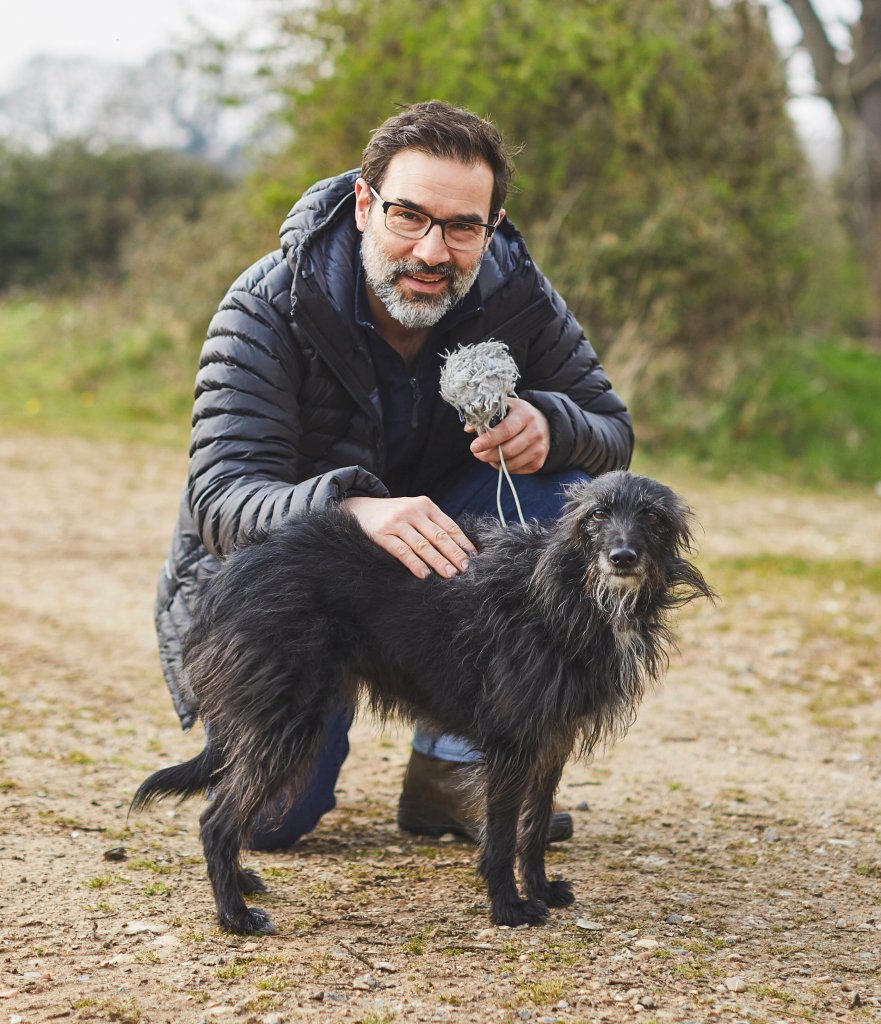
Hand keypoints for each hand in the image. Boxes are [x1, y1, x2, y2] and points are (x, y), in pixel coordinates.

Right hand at [342, 495, 476, 579]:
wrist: (359, 507)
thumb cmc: (393, 514)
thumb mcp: (414, 511)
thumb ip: (432, 524)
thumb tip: (458, 548)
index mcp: (425, 505)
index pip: (449, 526)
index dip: (463, 543)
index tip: (473, 558)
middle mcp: (413, 511)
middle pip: (439, 536)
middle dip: (454, 554)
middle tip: (465, 569)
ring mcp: (397, 522)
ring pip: (422, 544)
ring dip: (438, 561)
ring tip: (450, 574)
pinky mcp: (382, 534)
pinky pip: (401, 551)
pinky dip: (414, 563)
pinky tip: (424, 574)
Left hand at [468, 396, 550, 473]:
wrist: (543, 424)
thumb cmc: (517, 415)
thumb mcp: (504, 407)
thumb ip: (485, 415)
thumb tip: (468, 428)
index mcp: (525, 414)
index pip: (505, 431)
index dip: (488, 441)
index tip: (473, 447)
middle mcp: (535, 431)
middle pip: (508, 450)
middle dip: (488, 455)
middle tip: (477, 454)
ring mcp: (539, 448)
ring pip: (511, 463)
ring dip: (494, 463)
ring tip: (487, 457)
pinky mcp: (539, 461)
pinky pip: (516, 470)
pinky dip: (504, 468)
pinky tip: (499, 460)